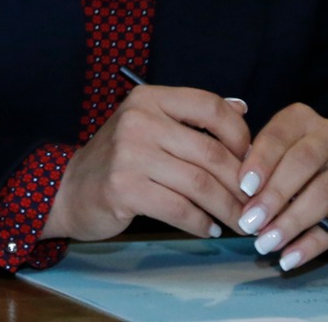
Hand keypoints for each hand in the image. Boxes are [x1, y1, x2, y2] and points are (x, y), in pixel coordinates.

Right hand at [43, 85, 251, 241]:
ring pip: (200, 185)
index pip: (210, 106)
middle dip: (243, 186)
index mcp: (149, 98)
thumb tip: (242, 108)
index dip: (241, 135)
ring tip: (240, 223)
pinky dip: (201, 223)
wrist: (69, 189)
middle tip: (257, 206)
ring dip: (228, 210)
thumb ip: (193, 119)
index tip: (252, 164)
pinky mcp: (124, 188)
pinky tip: (209, 229)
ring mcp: (129, 153)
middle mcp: (139, 120)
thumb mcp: (151, 127)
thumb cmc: (119, 159)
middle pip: (212, 153)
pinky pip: (180, 209)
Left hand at [233, 103, 327, 270]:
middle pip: (302, 163)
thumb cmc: (298, 161)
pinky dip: (312, 243)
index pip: (278, 136)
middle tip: (250, 222)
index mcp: (300, 119)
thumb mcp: (278, 150)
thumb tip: (234, 192)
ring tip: (266, 242)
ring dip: (291, 222)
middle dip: (274, 196)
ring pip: (322, 193)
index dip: (260, 161)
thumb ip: (256, 162)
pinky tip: (290, 257)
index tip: (243, 187)